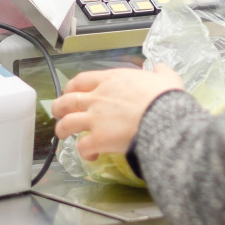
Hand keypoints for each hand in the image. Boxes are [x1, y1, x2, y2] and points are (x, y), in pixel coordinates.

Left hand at [52, 65, 184, 161]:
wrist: (165, 119)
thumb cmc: (165, 98)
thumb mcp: (165, 78)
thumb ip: (160, 72)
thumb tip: (159, 68)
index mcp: (111, 80)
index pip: (81, 80)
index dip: (72, 87)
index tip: (71, 91)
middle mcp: (97, 97)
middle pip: (67, 101)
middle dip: (59, 107)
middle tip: (59, 113)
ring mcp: (95, 119)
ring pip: (66, 123)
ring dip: (62, 130)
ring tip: (64, 136)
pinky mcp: (98, 139)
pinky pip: (82, 147)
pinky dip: (84, 152)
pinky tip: (91, 156)